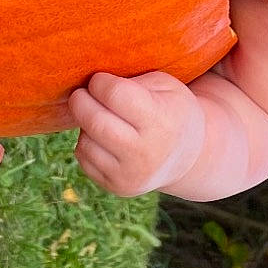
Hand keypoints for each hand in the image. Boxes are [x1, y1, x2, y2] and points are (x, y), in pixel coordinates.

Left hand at [70, 71, 206, 196]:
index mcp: (161, 121)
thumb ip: (131, 81)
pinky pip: (84, 159)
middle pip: (95, 121)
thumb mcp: (164, 85)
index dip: (100, 82)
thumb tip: (91, 82)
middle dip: (80, 101)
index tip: (100, 80)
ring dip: (84, 124)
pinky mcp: (117, 187)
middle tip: (82, 93)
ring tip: (99, 117)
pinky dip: (87, 143)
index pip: (116, 95)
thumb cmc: (171, 110)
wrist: (188, 156)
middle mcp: (145, 153)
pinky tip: (102, 137)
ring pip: (85, 142)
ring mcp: (131, 175)